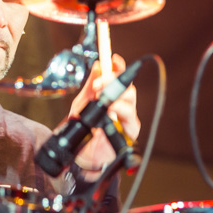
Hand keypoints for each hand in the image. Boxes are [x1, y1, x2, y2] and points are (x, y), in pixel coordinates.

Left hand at [69, 54, 140, 172]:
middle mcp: (125, 108)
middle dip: (114, 83)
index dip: (119, 67)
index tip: (113, 59)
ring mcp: (128, 121)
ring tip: (102, 101)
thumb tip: (98, 66)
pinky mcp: (129, 135)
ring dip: (115, 100)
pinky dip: (116, 118)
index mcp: (115, 98)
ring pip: (130, 105)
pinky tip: (107, 117)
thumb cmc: (85, 129)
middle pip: (128, 90)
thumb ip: (90, 86)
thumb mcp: (82, 104)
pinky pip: (128, 123)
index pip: (121, 79)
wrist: (82, 154)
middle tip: (98, 85)